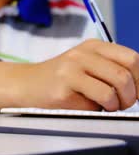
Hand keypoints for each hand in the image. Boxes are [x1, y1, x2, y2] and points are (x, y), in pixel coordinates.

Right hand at [17, 39, 138, 110]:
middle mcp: (83, 54)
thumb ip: (111, 69)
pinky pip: (98, 99)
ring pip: (115, 87)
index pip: (132, 58)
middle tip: (124, 102)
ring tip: (108, 105)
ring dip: (118, 103)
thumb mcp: (87, 65)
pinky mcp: (64, 86)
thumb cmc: (60, 79)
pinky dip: (101, 108)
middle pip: (126, 72)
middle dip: (132, 93)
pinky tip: (89, 105)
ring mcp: (72, 68)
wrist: (26, 84)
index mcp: (93, 46)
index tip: (137, 92)